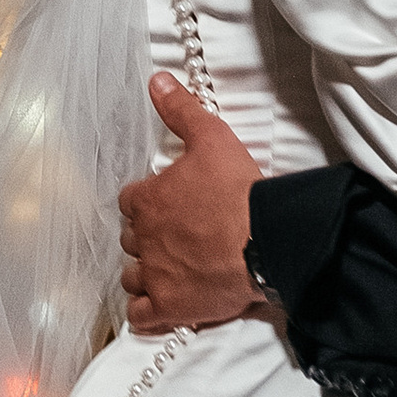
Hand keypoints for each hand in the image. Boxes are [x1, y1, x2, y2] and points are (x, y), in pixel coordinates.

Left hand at [116, 76, 263, 333]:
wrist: (266, 240)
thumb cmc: (239, 190)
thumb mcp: (211, 137)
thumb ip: (180, 110)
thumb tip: (157, 81)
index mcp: (148, 200)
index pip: (129, 201)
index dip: (146, 202)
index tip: (164, 204)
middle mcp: (143, 239)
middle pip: (130, 239)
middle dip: (145, 237)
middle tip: (173, 236)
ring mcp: (155, 275)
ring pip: (132, 275)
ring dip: (144, 272)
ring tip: (167, 268)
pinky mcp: (170, 307)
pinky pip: (141, 315)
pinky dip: (145, 311)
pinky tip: (157, 304)